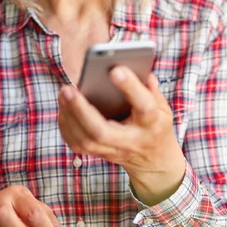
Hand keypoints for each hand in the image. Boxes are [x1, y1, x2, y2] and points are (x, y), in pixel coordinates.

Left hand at [58, 67, 185, 205]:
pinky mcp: (100, 155)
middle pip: (101, 132)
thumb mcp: (162, 105)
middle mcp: (132, 141)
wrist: (154, 160)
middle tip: (68, 88)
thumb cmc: (156, 124)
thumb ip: (150, 87)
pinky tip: (64, 107)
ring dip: (70, 116)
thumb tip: (136, 66)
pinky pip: (77, 144)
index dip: (130, 87)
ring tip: (63, 93)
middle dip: (81, 109)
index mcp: (152, 124)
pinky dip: (67, 125)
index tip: (114, 69)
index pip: (143, 106)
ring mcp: (114, 151)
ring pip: (86, 140)